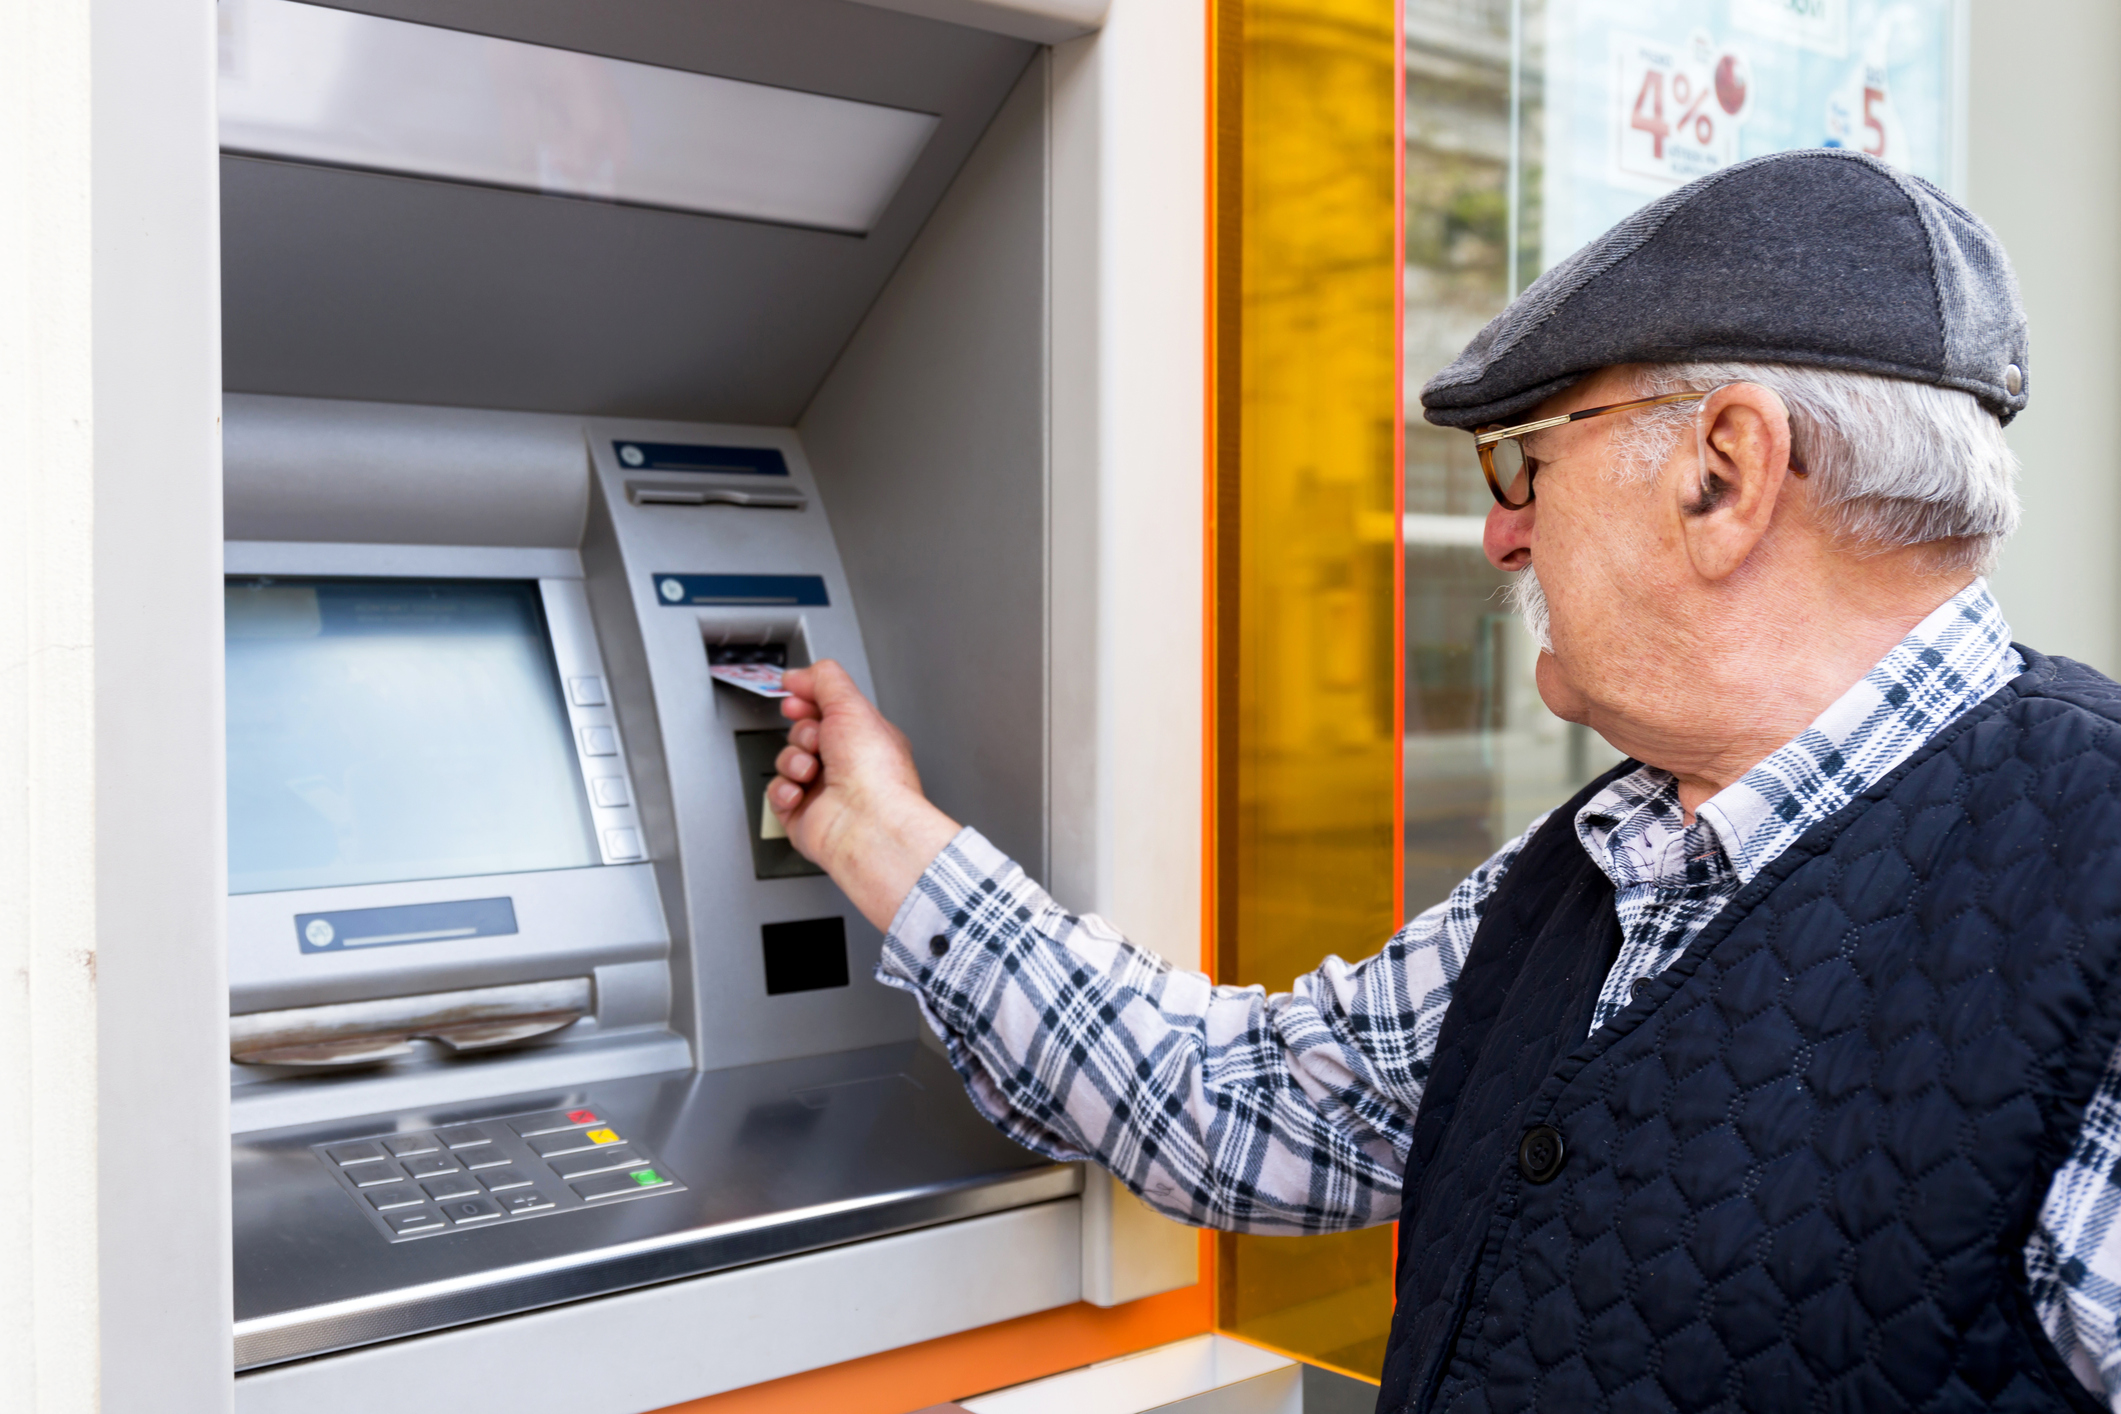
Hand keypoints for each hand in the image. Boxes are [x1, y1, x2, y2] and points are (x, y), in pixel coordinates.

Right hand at [769, 660, 960, 930]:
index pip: (829, 709)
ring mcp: (824, 790)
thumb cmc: (875, 775)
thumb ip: (824, 679)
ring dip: (793, 761)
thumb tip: (799, 675)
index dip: (808, 699)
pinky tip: (800, 793)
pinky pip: (776, 791)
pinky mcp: (803, 813)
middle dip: (802, 732)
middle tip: (815, 741)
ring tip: (811, 772)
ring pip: (787, 760)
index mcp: (865, 737)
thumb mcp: (851, 705)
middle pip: (803, 732)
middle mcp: (847, 764)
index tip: (796, 696)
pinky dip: (783, 790)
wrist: (867, 825)